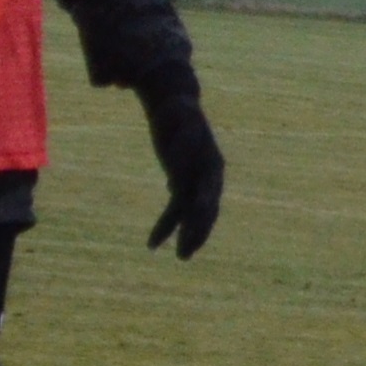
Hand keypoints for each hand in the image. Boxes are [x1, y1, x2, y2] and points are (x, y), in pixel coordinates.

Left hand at [140, 81, 225, 258]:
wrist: (175, 107)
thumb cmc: (178, 109)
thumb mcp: (180, 110)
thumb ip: (183, 117)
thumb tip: (182, 120)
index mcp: (213, 162)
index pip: (209, 188)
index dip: (203, 204)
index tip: (196, 217)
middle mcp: (209, 177)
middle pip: (206, 209)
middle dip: (199, 231)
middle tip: (189, 250)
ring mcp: (195, 183)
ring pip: (193, 217)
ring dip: (187, 237)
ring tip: (181, 257)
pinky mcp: (181, 186)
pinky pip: (175, 212)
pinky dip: (165, 227)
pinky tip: (152, 243)